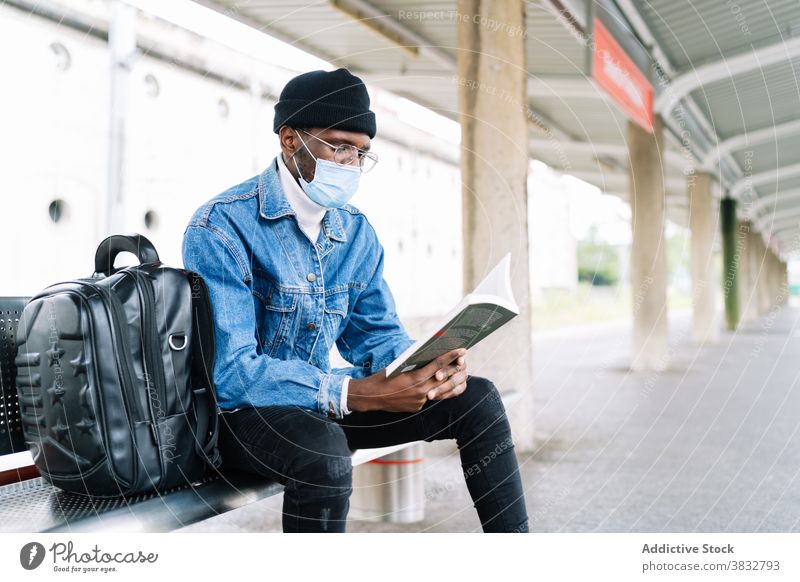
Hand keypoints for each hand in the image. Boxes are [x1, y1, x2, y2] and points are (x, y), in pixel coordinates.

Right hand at [347, 348, 467, 412]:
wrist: (371, 397)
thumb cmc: (383, 377)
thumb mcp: (400, 366)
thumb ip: (416, 365)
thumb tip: (430, 358)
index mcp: (416, 378)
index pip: (439, 365)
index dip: (452, 357)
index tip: (462, 350)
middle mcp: (421, 390)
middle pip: (444, 378)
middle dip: (455, 369)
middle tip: (463, 362)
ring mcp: (420, 401)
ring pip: (441, 391)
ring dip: (450, 383)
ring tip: (457, 376)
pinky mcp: (417, 407)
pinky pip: (429, 398)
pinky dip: (433, 391)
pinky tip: (437, 386)